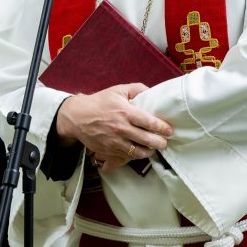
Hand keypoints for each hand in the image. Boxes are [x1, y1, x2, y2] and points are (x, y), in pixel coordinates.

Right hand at [56, 83, 172, 171]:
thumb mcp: (117, 90)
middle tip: (164, 142)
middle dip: (160, 143)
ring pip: (138, 152)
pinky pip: (126, 157)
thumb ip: (136, 89)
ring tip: (152, 148)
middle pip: (147, 140)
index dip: (163, 128)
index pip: (150, 123)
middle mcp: (121, 128)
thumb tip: (152, 92)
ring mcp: (114, 142)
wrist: (77, 116)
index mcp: (125, 112)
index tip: (169, 130)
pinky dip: (135, 155)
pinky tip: (138, 150)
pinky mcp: (108, 151)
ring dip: (149, 151)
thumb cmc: (99, 102)